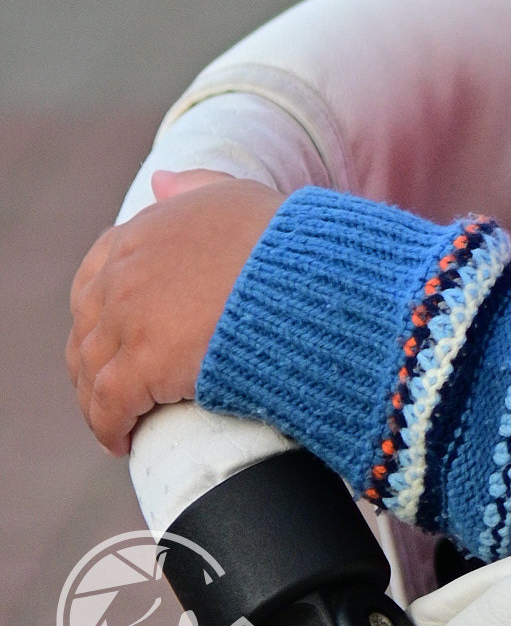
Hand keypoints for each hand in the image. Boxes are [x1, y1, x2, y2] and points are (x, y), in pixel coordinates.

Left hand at [67, 170, 282, 455]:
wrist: (308, 280)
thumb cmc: (284, 242)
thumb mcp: (237, 197)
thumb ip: (194, 188)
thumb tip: (158, 181)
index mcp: (142, 231)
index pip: (93, 280)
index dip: (98, 317)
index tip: (113, 342)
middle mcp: (125, 273)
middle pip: (87, 331)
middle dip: (93, 365)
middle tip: (111, 393)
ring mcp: (129, 319)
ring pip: (92, 374)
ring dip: (98, 403)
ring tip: (117, 424)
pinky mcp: (141, 365)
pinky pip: (107, 407)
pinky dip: (107, 428)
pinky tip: (122, 443)